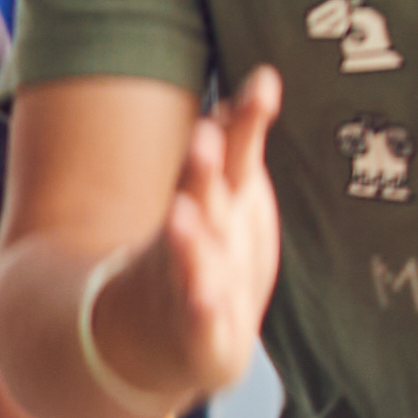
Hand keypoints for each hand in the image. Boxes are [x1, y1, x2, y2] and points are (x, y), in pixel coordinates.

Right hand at [104, 70, 287, 403]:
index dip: (243, 124)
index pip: (226, 154)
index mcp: (208, 200)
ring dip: (188, 239)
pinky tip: (205, 302)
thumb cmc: (205, 255)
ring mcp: (189, 283)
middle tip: (205, 137)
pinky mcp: (198, 332)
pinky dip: (200, 311)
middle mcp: (193, 236)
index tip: (263, 87)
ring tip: (183, 216)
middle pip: (199, 198)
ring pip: (188, 259)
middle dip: (201, 170)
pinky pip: (197, 321)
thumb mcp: (227, 196)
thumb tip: (264, 79)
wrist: (152, 338)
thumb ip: (239, 144)